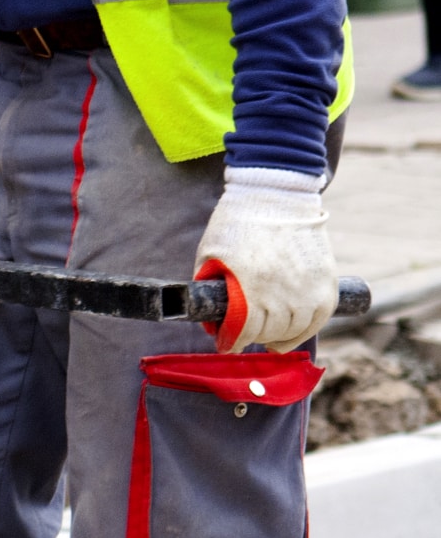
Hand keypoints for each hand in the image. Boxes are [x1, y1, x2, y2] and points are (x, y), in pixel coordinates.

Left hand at [193, 167, 337, 353]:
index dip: (233, 342)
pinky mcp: (327, 277)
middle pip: (270, 332)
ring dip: (280, 337)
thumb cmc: (235, 223)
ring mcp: (309, 285)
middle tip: (246, 335)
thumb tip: (215, 321)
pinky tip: (293, 334)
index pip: (244, 331)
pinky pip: (321, 315)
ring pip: (296, 329)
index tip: (228, 344)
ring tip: (269, 336)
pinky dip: (307, 329)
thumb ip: (209, 289)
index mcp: (251, 285)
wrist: (276, 193)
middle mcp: (283, 290)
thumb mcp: (209, 257)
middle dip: (254, 337)